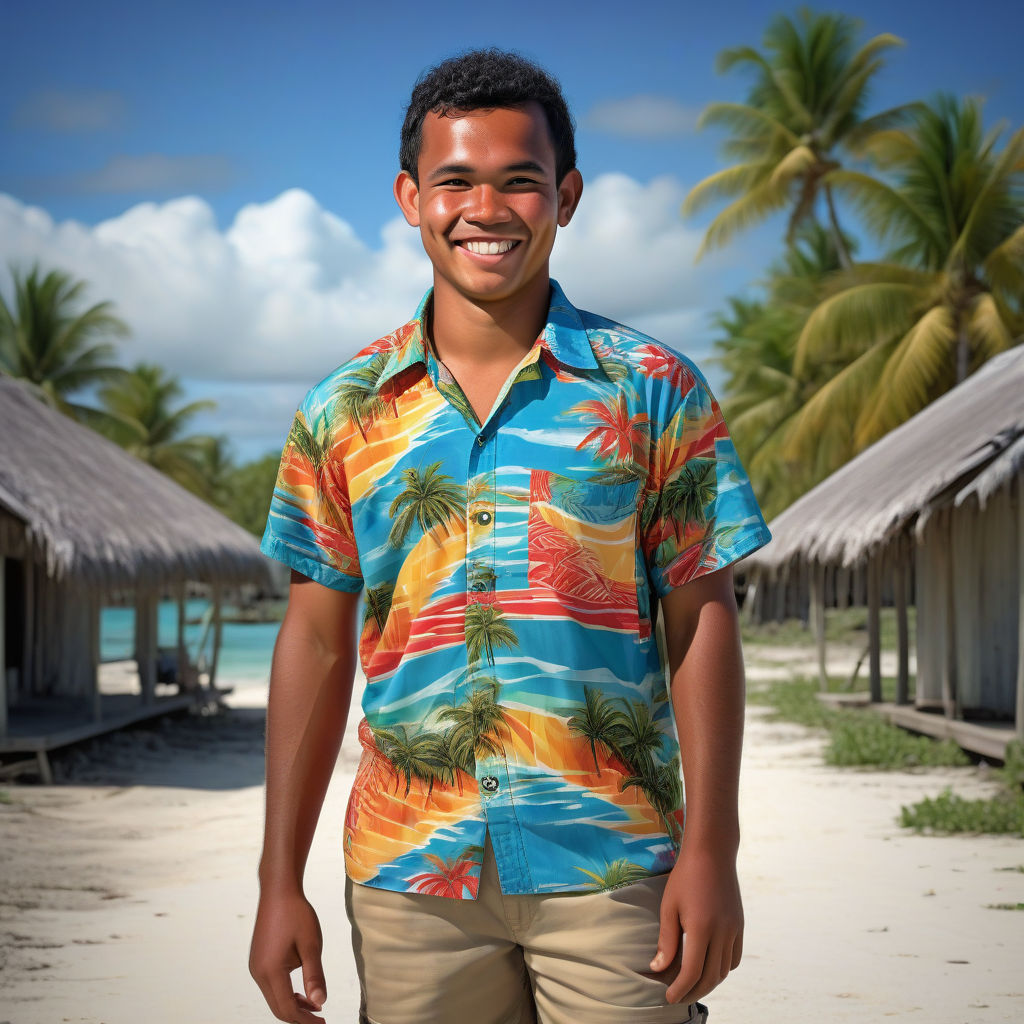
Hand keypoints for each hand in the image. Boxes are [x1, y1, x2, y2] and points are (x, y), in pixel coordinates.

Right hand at [250, 889, 326, 1021]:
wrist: (279, 892)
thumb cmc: (296, 914)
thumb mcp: (311, 945)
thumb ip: (314, 975)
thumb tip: (320, 1002)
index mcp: (270, 971)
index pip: (287, 1008)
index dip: (305, 1020)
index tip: (323, 1023)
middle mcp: (258, 973)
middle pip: (278, 1007)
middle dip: (299, 1017)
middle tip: (321, 1019)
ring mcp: (256, 967)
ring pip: (274, 998)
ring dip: (293, 1005)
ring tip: (315, 1006)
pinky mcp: (258, 961)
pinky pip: (271, 986)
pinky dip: (286, 993)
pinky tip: (302, 992)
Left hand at [650, 843, 743, 1004]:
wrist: (712, 852)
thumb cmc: (685, 877)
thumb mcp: (669, 906)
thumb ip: (666, 940)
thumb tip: (658, 968)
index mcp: (701, 928)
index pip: (692, 972)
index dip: (680, 989)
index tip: (668, 997)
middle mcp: (722, 932)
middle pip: (710, 977)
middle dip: (693, 991)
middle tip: (678, 996)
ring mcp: (734, 929)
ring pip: (724, 970)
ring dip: (709, 982)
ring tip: (692, 985)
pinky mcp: (740, 924)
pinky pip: (734, 957)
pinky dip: (722, 969)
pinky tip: (709, 967)